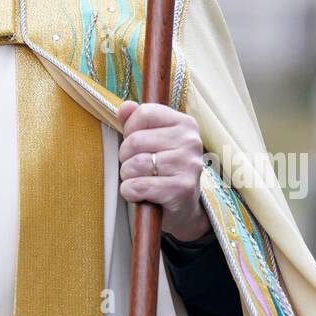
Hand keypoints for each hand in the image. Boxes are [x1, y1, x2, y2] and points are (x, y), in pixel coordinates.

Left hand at [116, 99, 208, 240]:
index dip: (130, 129)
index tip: (136, 144)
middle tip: (134, 166)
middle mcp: (191, 142)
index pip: (144, 113)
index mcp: (185, 123)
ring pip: (135, 164)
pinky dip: (130, 192)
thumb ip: (136, 120)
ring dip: (127, 176)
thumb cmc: (163, 170)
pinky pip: (138, 186)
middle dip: (125, 156)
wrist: (183, 208)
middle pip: (136, 140)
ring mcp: (189, 165)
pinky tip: (139, 194)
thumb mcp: (152, 141)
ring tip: (138, 180)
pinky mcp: (182, 189)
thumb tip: (124, 107)